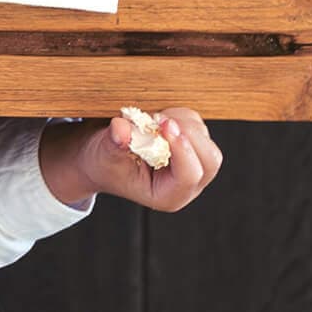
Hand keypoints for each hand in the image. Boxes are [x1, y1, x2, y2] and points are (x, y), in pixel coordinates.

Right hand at [40, 109, 223, 212]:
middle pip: (209, 159)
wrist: (102, 159)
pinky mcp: (191, 145)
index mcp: (169, 195)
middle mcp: (186, 183)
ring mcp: (192, 163)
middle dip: (187, 134)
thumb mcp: (104, 156)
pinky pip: (197, 125)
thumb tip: (121, 129)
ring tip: (151, 121)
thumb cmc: (105, 164)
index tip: (164, 125)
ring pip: (204, 139)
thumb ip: (115, 144)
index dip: (181, 149)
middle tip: (160, 120)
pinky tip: (157, 120)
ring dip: (181, 122)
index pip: (190, 175)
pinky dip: (179, 115)